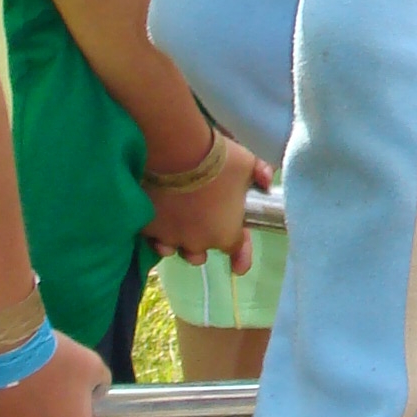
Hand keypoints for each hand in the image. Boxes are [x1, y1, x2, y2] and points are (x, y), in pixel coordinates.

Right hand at [147, 135, 262, 270]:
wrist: (177, 152)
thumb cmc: (219, 160)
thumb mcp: (248, 162)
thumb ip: (261, 173)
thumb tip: (267, 181)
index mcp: (226, 234)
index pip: (236, 250)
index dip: (240, 252)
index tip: (238, 264)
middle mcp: (198, 243)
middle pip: (201, 253)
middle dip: (203, 240)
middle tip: (202, 220)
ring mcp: (171, 237)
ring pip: (175, 249)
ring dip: (178, 240)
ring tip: (177, 224)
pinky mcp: (149, 228)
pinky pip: (153, 239)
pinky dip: (156, 233)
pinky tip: (157, 224)